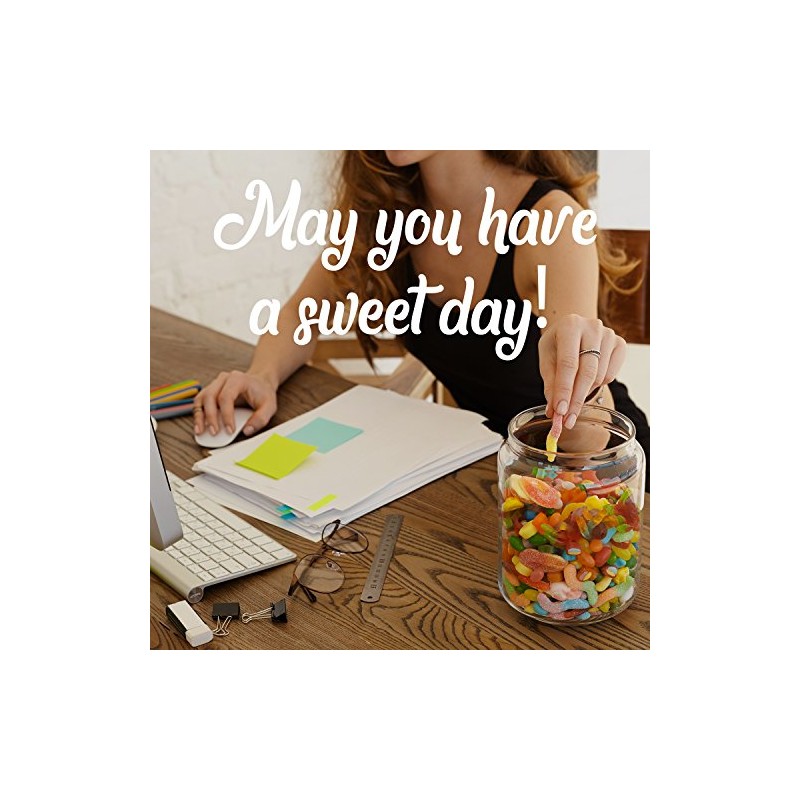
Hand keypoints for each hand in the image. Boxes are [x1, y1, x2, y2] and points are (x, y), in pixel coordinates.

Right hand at [193, 370, 277, 436]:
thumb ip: (261, 419)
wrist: (260, 383)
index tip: (230, 430)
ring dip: (199, 416)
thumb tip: (246, 431)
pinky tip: (200, 426)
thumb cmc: (263, 393)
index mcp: (237, 379)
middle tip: (214, 432)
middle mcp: (223, 379)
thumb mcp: (270, 406)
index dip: (226, 415)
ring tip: (200, 431)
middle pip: (210, 397)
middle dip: (211, 417)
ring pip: (201, 398)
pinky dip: (198, 414)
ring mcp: (215, 384)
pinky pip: (200, 402)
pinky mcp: (210, 391)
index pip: (226, 397)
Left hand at [538, 314, 626, 429]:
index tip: (560, 412)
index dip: (564, 390)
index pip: (568, 364)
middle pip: (587, 372)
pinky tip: (588, 377)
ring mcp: (609, 334)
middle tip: (568, 420)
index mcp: (570, 325)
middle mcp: (592, 327)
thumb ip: (550, 383)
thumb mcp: (547, 358)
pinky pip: (610, 376)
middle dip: (576, 399)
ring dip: (584, 391)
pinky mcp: (620, 344)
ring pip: (599, 376)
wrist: (574, 327)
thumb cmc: (558, 343)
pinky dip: (597, 384)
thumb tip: (554, 411)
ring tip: (573, 388)